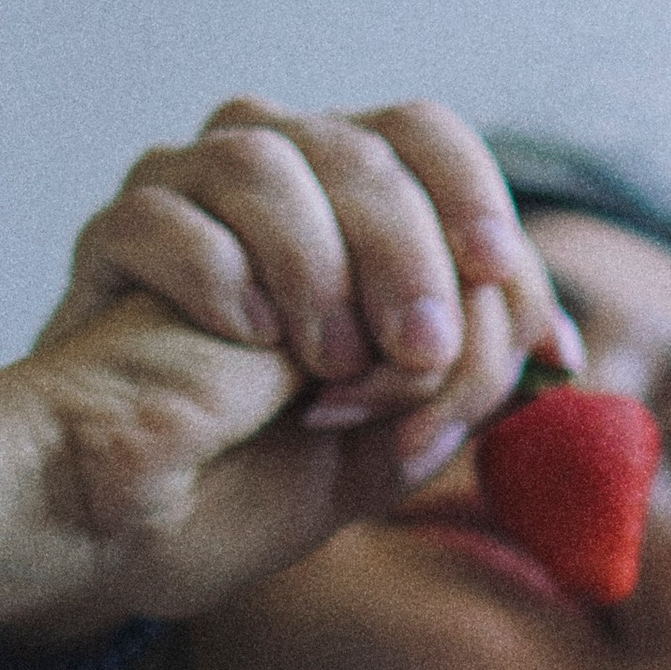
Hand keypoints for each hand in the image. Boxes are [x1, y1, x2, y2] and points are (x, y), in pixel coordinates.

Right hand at [13, 98, 581, 624]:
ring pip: (263, 159)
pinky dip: (217, 277)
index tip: (508, 292)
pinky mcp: (114, 236)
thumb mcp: (389, 439)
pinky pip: (166, 215)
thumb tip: (556, 348)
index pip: (428, 144)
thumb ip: (464, 381)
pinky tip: (241, 340)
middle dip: (410, 251)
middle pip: (364, 146)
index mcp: (350, 203)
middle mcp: (275, 171)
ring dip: (316, 266)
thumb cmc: (254, 476)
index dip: (479, 208)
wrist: (130, 525)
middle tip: (420, 346)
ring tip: (327, 366)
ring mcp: (186, 192)